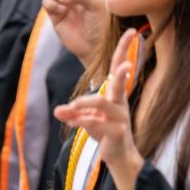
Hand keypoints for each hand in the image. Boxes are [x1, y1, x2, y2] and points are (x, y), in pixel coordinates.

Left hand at [54, 28, 142, 189]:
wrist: (117, 157)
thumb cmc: (104, 131)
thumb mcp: (85, 120)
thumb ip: (72, 113)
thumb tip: (57, 111)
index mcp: (115, 95)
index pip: (120, 67)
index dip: (125, 50)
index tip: (132, 32)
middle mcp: (120, 103)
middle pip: (120, 83)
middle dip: (122, 73)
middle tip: (125, 67)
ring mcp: (121, 118)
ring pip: (103, 104)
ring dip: (84, 103)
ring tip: (70, 106)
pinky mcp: (117, 133)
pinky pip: (100, 124)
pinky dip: (86, 122)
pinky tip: (76, 122)